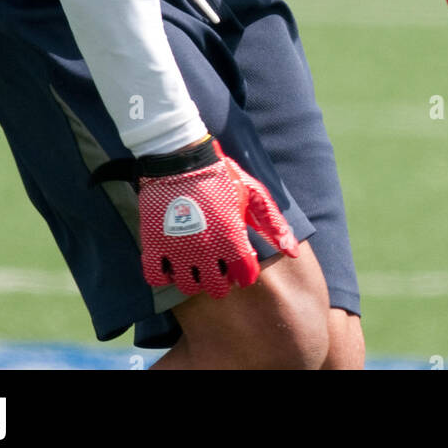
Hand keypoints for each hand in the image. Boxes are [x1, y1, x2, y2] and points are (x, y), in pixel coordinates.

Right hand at [136, 136, 299, 298]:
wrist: (181, 159)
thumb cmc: (221, 175)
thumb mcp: (253, 193)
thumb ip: (273, 223)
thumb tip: (293, 252)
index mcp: (232, 239)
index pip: (245, 277)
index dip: (244, 274)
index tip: (240, 266)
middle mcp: (207, 250)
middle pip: (216, 288)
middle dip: (220, 281)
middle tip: (216, 268)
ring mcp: (178, 249)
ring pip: (188, 286)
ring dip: (193, 279)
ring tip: (194, 265)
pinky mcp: (154, 243)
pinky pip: (156, 277)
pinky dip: (164, 275)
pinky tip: (171, 263)